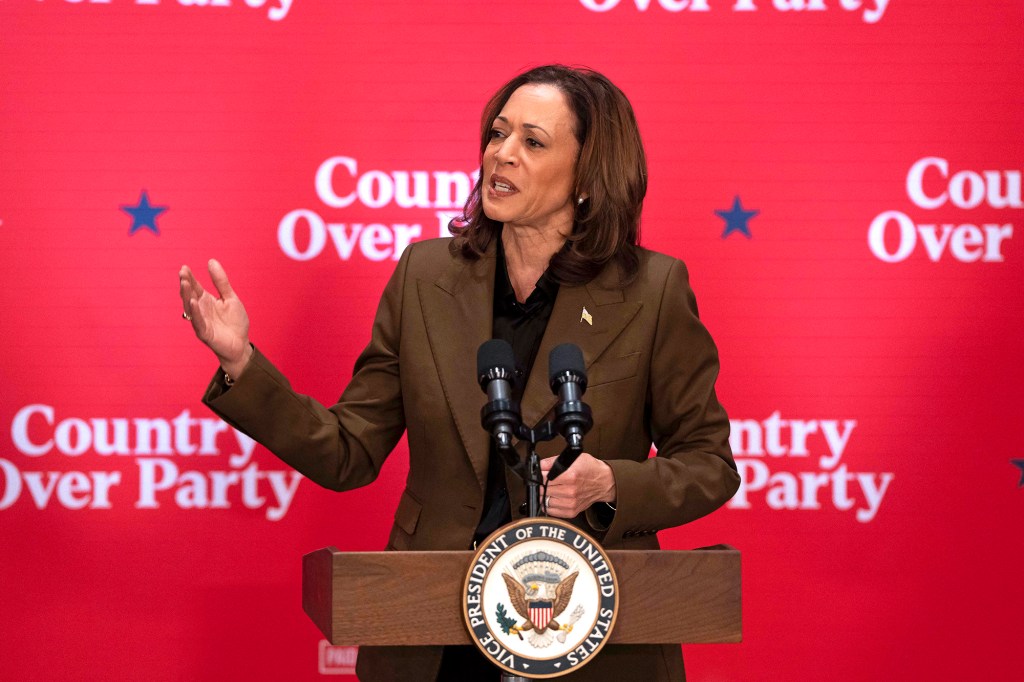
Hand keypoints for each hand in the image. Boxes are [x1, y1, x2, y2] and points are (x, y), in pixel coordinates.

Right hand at [178, 259, 252, 378]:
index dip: (190, 277)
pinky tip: (193, 302)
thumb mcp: (230, 298)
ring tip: (185, 283)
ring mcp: (200, 321)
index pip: (195, 287)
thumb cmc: (235, 322)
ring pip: (190, 307)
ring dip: (187, 295)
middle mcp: (200, 309)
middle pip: (189, 295)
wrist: (241, 344)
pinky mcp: (204, 333)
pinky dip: (195, 312)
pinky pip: (197, 321)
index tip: (184, 267)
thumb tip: (211, 261)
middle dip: (186, 284)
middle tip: (182, 272)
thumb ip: (221, 282)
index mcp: (206, 300)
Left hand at [540, 452, 615, 518]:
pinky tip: (553, 498)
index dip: (539, 475)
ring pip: (545, 501)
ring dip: (544, 495)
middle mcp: (570, 491)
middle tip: (545, 481)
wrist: (604, 482)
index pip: (543, 478)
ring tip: (550, 489)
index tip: (540, 474)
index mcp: (570, 476)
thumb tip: (539, 465)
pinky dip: (548, 505)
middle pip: (543, 490)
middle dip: (541, 485)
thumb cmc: (590, 469)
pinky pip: (551, 511)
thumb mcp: (573, 458)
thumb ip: (552, 461)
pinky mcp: (571, 511)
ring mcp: (570, 503)